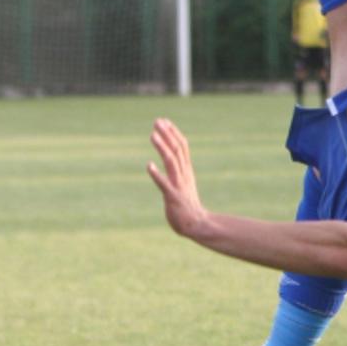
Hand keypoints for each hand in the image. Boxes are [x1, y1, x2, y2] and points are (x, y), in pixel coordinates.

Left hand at [147, 118, 208, 237]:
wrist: (197, 224)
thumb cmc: (188, 205)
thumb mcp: (186, 183)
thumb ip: (180, 170)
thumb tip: (174, 157)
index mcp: (187, 171)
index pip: (182, 147)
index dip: (173, 133)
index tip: (164, 121)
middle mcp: (184, 175)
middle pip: (176, 150)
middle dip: (167, 135)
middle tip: (157, 121)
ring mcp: (179, 185)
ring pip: (171, 162)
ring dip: (162, 148)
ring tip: (152, 135)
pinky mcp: (173, 197)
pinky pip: (165, 184)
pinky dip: (157, 174)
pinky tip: (149, 165)